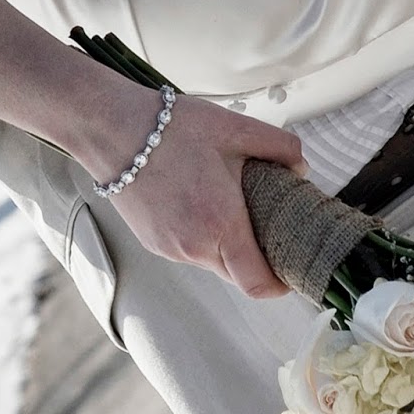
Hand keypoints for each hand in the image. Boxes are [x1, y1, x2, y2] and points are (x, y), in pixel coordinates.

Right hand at [102, 92, 307, 299]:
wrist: (111, 128)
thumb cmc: (167, 128)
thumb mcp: (234, 128)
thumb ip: (281, 147)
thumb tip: (301, 168)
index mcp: (220, 224)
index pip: (258, 283)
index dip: (280, 285)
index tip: (289, 270)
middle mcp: (193, 246)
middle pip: (237, 273)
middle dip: (254, 256)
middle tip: (260, 222)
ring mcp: (168, 247)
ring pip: (211, 261)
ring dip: (224, 243)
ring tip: (221, 202)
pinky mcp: (151, 241)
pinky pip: (187, 250)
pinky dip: (199, 235)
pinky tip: (193, 200)